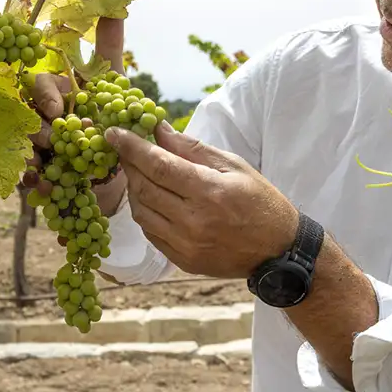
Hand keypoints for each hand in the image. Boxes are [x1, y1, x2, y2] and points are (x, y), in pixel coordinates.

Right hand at [25, 17, 127, 216]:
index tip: (60, 109)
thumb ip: (109, 49)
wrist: (122, 167)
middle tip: (54, 139)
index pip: (39, 84)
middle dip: (37, 128)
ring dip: (31, 157)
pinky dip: (33, 183)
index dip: (46, 95)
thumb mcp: (115, 86)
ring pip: (20, 147)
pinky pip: (26, 178)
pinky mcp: (38, 174)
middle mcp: (39, 117)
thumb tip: (114, 6)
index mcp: (55, 92)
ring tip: (45, 169)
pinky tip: (41, 188)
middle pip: (23, 117)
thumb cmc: (113, 120)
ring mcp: (36, 146)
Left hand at [104, 121, 298, 278]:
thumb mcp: (233, 166)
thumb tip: (159, 130)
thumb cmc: (260, 201)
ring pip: (141, 212)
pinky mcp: (182, 260)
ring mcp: (185, 245)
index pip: (158, 165)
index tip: (113, 133)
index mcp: (209, 192)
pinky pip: (150, 232)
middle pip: (144, 187)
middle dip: (129, 164)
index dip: (132, 147)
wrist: (278, 251)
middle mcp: (193, 221)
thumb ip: (193, 148)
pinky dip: (145, 212)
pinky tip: (152, 198)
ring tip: (138, 172)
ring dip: (134, 188)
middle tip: (124, 148)